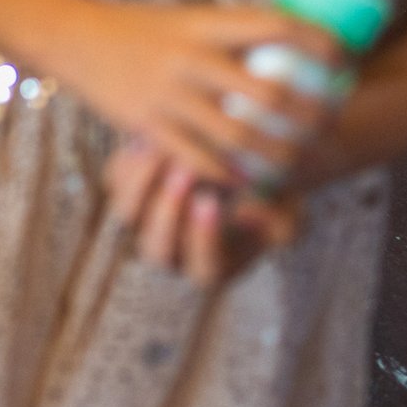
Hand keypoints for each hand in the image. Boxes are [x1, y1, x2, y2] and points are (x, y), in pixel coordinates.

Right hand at [53, 2, 341, 188]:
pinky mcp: (148, 125)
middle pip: (269, 92)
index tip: (345, 58)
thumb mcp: (186, 19)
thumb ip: (226, 36)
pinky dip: (229, 172)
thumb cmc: (138, 28)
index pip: (275, 27)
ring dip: (278, 153)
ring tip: (298, 160)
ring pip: (240, 134)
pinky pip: (199, 158)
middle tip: (329, 123)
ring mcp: (169, 94)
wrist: (73, 38)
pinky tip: (247, 179)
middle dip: (309, 113)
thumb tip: (281, 50)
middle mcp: (190, 58)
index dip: (319, 43)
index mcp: (204, 23)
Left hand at [106, 137, 304, 286]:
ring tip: (167, 151)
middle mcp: (172, 250)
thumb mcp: (290, 210)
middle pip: (157, 249)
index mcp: (212, 265)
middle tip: (187, 172)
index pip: (203, 268)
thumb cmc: (270, 196)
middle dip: (169, 211)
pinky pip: (116, 181)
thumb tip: (248, 215)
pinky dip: (130, 162)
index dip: (204, 239)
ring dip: (144, 184)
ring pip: (129, 214)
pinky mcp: (127, 189)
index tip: (212, 203)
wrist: (237, 161)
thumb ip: (280, 223)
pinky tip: (151, 139)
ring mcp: (145, 222)